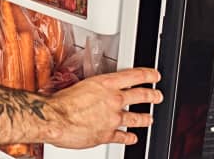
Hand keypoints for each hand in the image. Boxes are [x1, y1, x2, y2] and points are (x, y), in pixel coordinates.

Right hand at [46, 68, 162, 148]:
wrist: (55, 119)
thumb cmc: (60, 101)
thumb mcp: (77, 85)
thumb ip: (89, 89)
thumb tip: (90, 91)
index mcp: (105, 84)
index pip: (134, 76)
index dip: (148, 75)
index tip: (154, 75)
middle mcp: (113, 100)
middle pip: (140, 96)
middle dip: (152, 95)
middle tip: (158, 96)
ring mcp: (113, 118)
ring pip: (136, 118)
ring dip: (144, 118)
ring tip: (149, 118)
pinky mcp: (108, 135)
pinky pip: (123, 137)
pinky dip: (129, 138)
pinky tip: (132, 138)